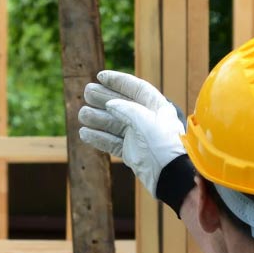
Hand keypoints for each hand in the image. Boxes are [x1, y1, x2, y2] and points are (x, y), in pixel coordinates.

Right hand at [77, 70, 195, 211]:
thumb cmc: (163, 145)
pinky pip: (112, 142)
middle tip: (87, 92)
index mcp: (157, 107)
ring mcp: (139, 137)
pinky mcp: (132, 153)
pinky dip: (99, 138)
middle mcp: (148, 120)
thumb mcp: (145, 121)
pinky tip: (85, 133)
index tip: (100, 76)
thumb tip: (110, 104)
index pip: (136, 88)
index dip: (119, 81)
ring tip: (82, 114)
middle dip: (104, 98)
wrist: (171, 176)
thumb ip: (126, 109)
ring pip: (114, 124)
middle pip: (122, 105)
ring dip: (98, 118)